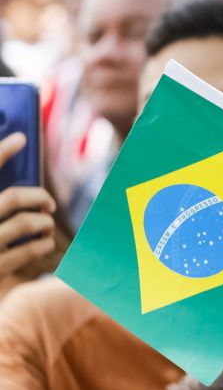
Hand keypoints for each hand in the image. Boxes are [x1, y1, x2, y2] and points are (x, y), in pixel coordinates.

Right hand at [0, 133, 55, 277]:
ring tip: (46, 227)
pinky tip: (44, 244)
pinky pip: (26, 251)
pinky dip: (42, 245)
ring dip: (43, 223)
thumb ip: (2, 204)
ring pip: (24, 223)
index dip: (1, 152)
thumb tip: (18, 166)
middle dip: (37, 197)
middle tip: (49, 204)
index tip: (21, 138)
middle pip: (12, 198)